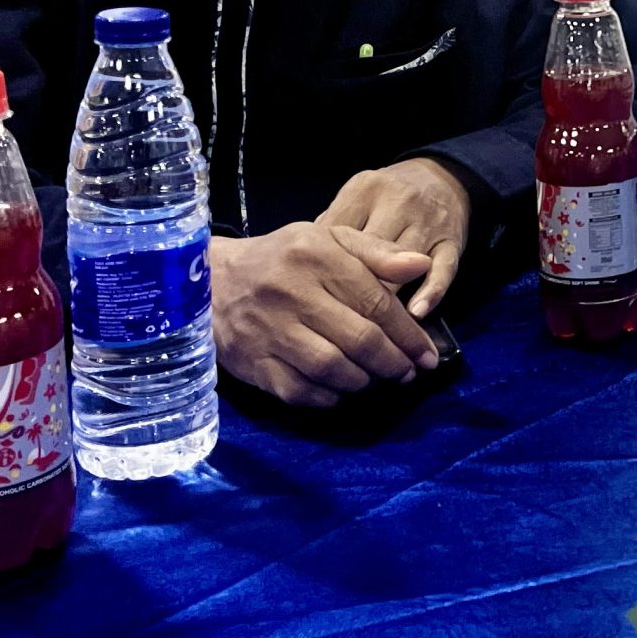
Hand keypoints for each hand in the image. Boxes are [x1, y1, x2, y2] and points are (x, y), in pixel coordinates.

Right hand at [212, 222, 439, 406]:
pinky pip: (299, 390)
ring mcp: (269, 330)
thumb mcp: (329, 240)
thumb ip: (377, 253)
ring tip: (375, 379)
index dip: (408, 334)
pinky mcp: (252, 362)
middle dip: (392, 363)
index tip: (426, 355)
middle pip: (359, 339)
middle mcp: (292, 293)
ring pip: (332, 368)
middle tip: (407, 373)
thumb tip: (421, 265)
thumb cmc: (282, 258)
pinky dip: (327, 396)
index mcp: (316, 256)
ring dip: (363, 381)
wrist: (210, 281)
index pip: (376, 302)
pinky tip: (340, 390)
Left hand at [320, 157, 470, 317]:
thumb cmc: (387, 197)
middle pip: (370, 252)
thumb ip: (331, 228)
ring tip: (373, 331)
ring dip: (388, 301)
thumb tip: (306, 267)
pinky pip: (443, 270)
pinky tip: (416, 313)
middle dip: (353, 292)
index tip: (311, 299)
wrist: (441, 178)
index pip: (338, 234)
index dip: (323, 269)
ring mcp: (428, 223)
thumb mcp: (355, 198)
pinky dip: (430, 293)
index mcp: (364, 191)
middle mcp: (397, 203)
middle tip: (336, 326)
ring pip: (404, 266)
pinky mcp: (452, 242)